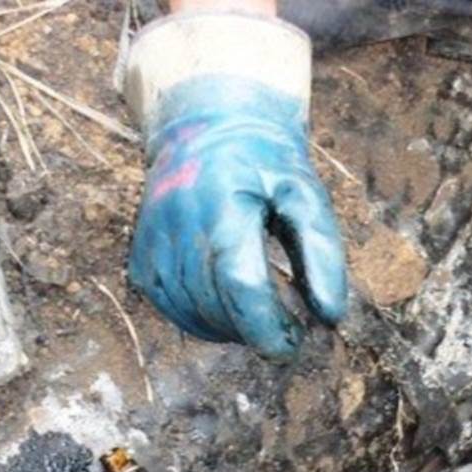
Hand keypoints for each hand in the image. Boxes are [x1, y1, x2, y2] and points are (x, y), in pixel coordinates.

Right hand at [124, 14, 346, 360]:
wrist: (205, 123)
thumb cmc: (266, 163)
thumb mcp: (306, 194)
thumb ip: (322, 253)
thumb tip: (331, 317)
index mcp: (223, 200)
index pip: (240, 282)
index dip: (265, 326)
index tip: (291, 347)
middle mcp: (178, 220)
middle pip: (215, 304)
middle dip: (253, 331)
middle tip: (285, 334)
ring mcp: (153, 240)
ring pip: (190, 313)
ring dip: (229, 330)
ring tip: (259, 319)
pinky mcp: (140, 256)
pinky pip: (169, 307)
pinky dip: (200, 321)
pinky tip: (227, 312)